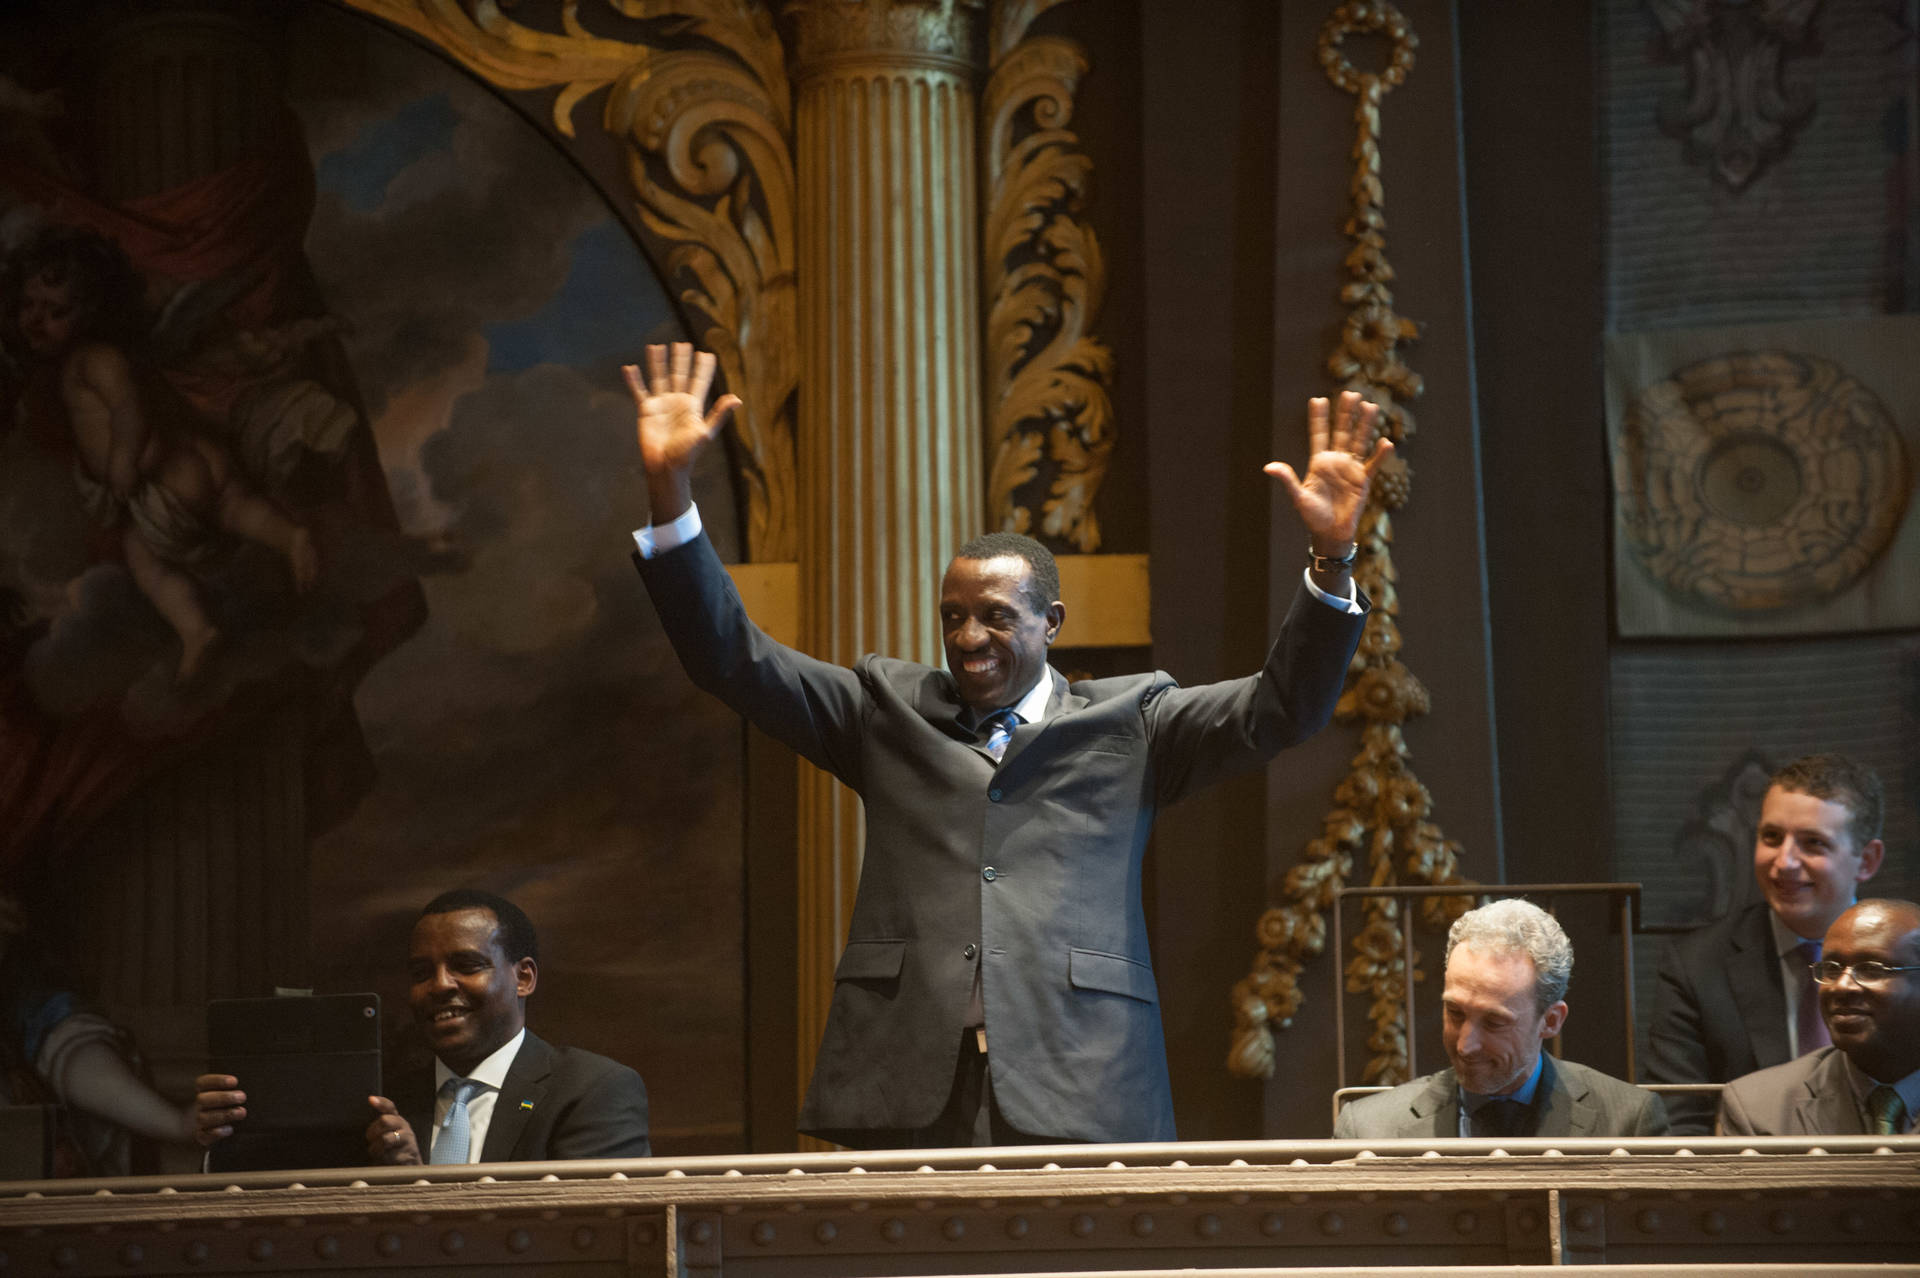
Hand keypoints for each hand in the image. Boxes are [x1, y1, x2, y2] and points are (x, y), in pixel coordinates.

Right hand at [191, 1073, 244, 1147]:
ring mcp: (200, 1121)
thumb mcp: (238, 1090)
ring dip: (224, 1115)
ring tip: (242, 1112)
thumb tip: (260, 1066)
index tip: (235, 1081)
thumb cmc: (238, 1102)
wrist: (229, 1127)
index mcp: (205, 1090)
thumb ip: (243, 1083)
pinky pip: (203, 1136)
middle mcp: (200, 1106)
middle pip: (202, 1099)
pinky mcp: (203, 1136)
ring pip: (203, 1118)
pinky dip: (215, 1133)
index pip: (203, 1083)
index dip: (217, 1081)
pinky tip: (230, 1129)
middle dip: (223, 1098)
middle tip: (243, 1097)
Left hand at [365, 1095, 421, 1164]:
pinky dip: (383, 1160)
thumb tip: (369, 1106)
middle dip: (373, 1132)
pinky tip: (386, 1161)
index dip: (381, 1103)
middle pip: (385, 1120)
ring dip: (376, 1148)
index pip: (390, 1107)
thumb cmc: (393, 1150)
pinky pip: (388, 1155)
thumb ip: (379, 1125)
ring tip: (378, 1154)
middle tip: (372, 1141)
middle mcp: (404, 1127)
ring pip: (385, 1139)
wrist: (410, 1168)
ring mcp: (407, 1140)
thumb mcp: (387, 1134)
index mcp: (397, 1121)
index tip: (371, 1099)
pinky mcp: (407, 1154)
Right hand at [622, 342, 740, 524]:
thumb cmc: (687, 453)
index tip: (707, 354)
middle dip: (681, 360)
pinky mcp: (646, 410)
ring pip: (659, 378)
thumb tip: (737, 398)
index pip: (699, 382)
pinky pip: (639, 391)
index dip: (703, 368)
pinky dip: (633, 380)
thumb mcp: (705, 432)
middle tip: (684, 343)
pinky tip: (629, 368)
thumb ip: (719, 414)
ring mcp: (661, 404)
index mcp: (693, 406)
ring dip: (658, 362)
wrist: (666, 467)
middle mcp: (677, 402)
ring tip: (656, 345)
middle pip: (679, 375)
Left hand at [1264, 390, 1392, 552]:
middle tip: (1351, 393)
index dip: (1318, 417)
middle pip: (1342, 431)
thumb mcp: (1298, 497)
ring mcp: (1351, 468)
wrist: (1330, 532)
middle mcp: (1336, 461)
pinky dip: (1380, 454)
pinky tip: (1386, 442)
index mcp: (1319, 462)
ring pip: (1360, 441)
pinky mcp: (1364, 480)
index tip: (1318, 399)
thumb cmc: (1312, 516)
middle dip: (1345, 413)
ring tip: (1370, 406)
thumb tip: (1268, 466)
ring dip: (1365, 424)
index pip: (1319, 434)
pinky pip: (1373, 464)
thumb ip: (1288, 479)